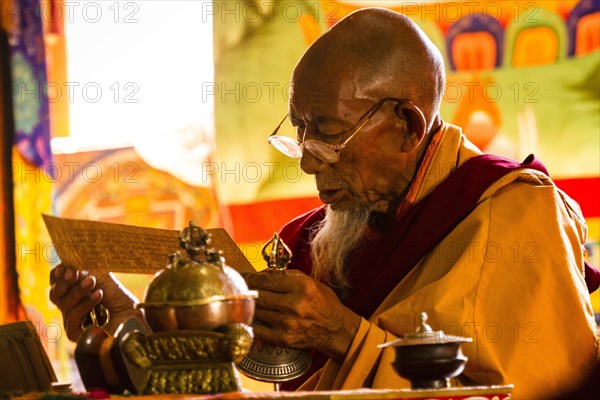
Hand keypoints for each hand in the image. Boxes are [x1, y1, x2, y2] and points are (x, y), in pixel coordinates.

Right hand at [49, 264, 142, 340]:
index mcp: (73, 296)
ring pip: (64, 305)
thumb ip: (85, 272)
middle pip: (56, 296)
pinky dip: (84, 304)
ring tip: (93, 281)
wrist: (136, 317)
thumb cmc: (121, 299)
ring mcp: (73, 324)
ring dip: (78, 291)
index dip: (57, 276)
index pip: (57, 286)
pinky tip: (98, 294)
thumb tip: (67, 263)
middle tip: (75, 272)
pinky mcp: (77, 336)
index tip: (64, 266)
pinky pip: (72, 318)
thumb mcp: (102, 281)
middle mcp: (70, 310)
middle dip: (65, 282)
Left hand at [243, 270, 360, 361]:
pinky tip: (246, 318)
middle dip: (245, 290)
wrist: (336, 330)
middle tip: (235, 288)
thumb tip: (262, 273)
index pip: (266, 280)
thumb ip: (286, 276)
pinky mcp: (284, 338)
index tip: (239, 276)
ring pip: (257, 311)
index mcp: (301, 286)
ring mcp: (288, 323)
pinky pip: (259, 330)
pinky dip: (251, 323)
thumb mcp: (310, 282)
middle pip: (258, 295)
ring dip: (247, 306)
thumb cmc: (323, 303)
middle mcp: (294, 304)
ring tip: (240, 301)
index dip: (249, 277)